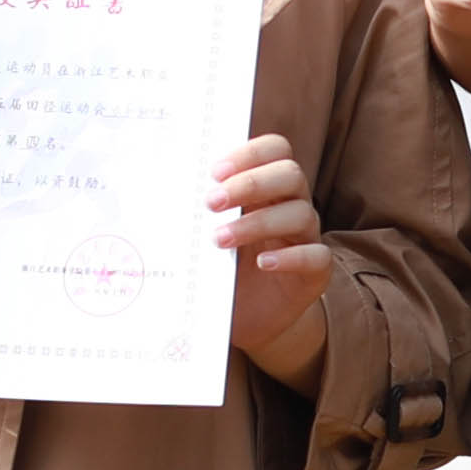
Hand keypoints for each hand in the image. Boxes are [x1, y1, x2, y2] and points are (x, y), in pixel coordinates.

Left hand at [214, 134, 332, 387]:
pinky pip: (317, 256)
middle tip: (211, 202)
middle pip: (290, 174)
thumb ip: (190, 210)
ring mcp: (305, 238)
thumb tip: (153, 187)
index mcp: (266, 188)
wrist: (238, 319)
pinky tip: (263, 262)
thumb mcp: (200, 235)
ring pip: (301, 214)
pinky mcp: (315, 273)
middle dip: (250, 183)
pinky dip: (291, 256)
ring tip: (219, 240)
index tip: (214, 172)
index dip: (250, 153)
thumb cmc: (217, 268)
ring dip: (257, 222)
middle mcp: (290, 206)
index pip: (275, 150)